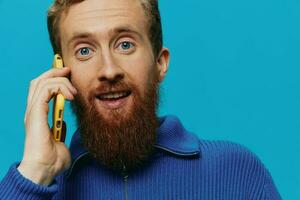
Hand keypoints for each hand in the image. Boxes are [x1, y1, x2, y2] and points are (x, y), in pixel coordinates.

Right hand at [17, 67, 76, 185]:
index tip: (68, 74)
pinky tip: (69, 96)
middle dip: (54, 72)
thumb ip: (60, 128)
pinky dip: (58, 88)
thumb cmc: (52, 159)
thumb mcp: (60, 138)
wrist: (45, 169)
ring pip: (41, 83)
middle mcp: (33, 110)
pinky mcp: (36, 114)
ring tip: (72, 91)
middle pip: (38, 81)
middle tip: (68, 70)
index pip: (41, 89)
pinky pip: (44, 91)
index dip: (53, 78)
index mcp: (38, 115)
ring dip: (59, 81)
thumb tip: (63, 121)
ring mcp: (33, 112)